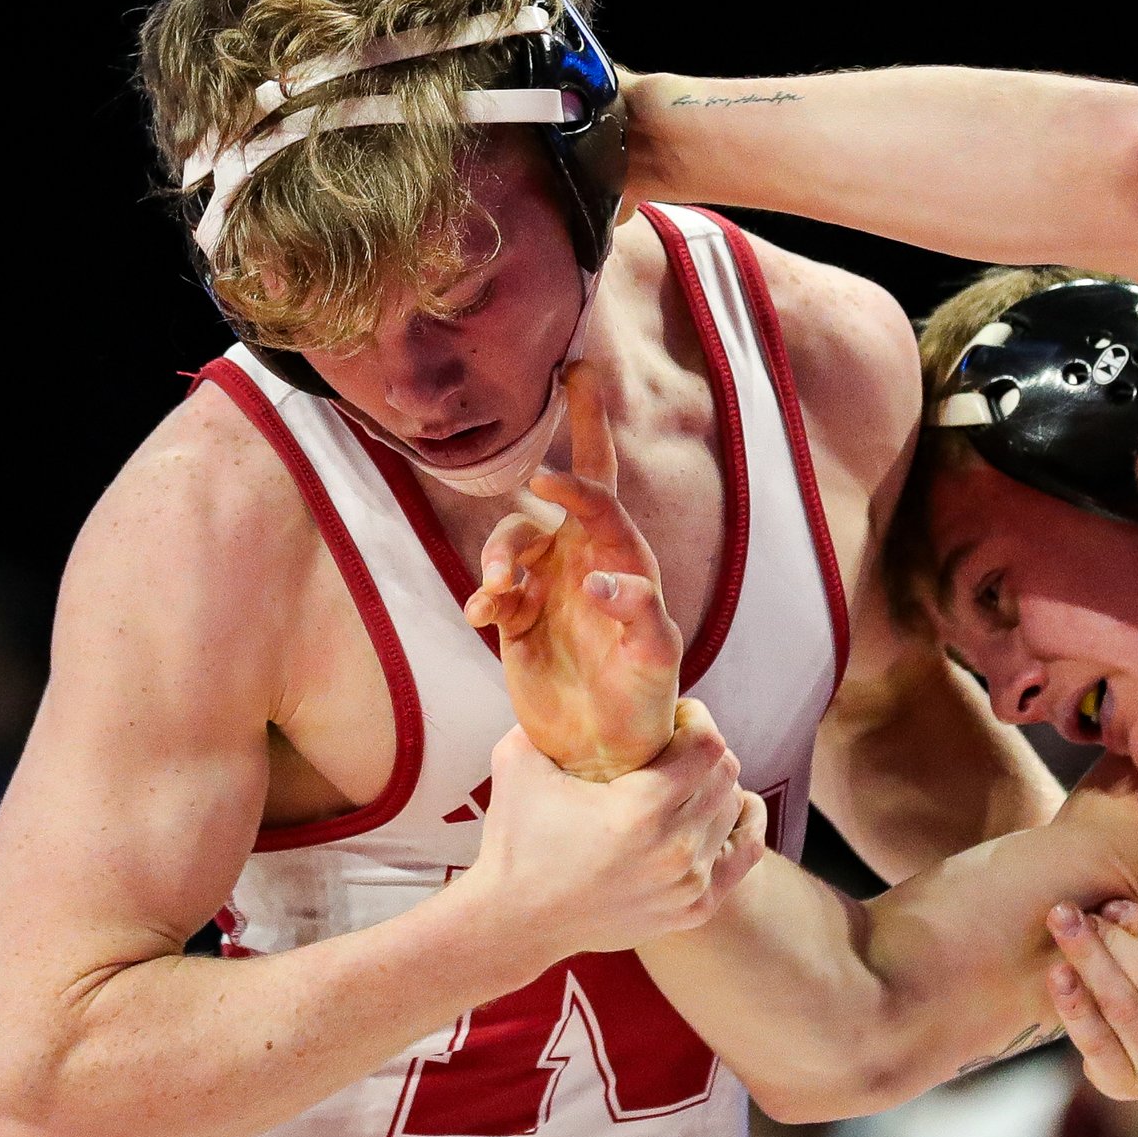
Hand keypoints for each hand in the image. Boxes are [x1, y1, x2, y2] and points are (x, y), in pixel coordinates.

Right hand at [464, 364, 679, 781]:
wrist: (602, 751)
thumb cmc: (643, 702)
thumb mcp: (655, 663)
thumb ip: (639, 615)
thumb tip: (600, 578)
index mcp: (626, 561)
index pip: (603, 500)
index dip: (579, 483)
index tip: (548, 482)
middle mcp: (586, 562)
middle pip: (564, 490)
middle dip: (568, 436)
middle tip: (570, 385)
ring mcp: (547, 587)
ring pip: (511, 540)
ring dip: (498, 557)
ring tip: (497, 594)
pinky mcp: (515, 618)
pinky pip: (489, 589)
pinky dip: (482, 595)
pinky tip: (484, 618)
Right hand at [464, 702, 765, 967]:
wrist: (515, 923)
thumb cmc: (515, 841)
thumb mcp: (518, 763)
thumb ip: (546, 715)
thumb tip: (571, 677)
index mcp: (640, 811)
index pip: (707, 744)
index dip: (695, 719)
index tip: (672, 716)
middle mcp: (676, 849)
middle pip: (726, 773)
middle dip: (703, 748)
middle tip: (675, 744)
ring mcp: (690, 883)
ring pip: (734, 809)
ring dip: (716, 786)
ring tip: (684, 780)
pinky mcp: (696, 908)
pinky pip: (746, 853)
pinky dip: (742, 824)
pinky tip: (728, 808)